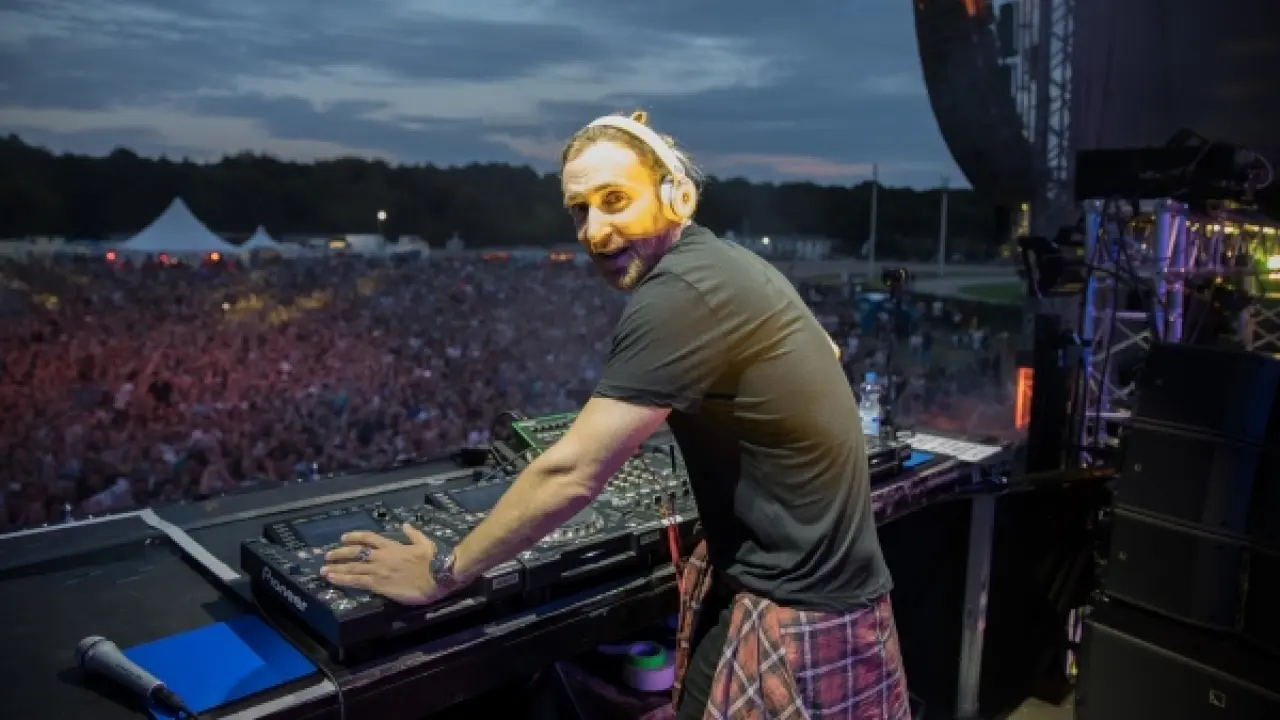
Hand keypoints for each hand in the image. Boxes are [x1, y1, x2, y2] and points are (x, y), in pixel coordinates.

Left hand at [320, 524, 448, 605]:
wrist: (436, 578)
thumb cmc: (433, 562)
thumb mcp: (425, 543)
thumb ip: (413, 534)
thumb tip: (404, 525)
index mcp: (392, 546)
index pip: (369, 538)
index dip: (354, 537)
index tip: (343, 538)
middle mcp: (382, 556)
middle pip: (355, 552)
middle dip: (340, 553)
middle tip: (327, 555)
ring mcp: (378, 570)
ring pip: (353, 567)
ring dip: (336, 568)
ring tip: (324, 570)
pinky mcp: (378, 584)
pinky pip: (357, 581)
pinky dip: (343, 579)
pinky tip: (333, 579)